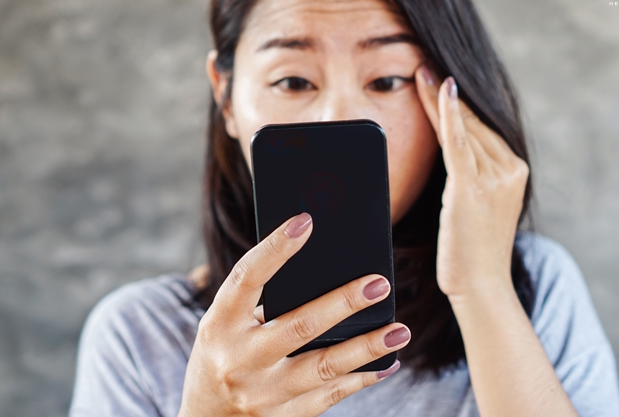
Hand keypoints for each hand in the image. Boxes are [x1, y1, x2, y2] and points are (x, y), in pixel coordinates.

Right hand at [178, 212, 409, 416]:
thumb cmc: (223, 356)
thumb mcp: (225, 325)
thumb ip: (263, 302)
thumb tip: (328, 271)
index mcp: (220, 324)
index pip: (246, 278)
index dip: (275, 249)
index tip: (306, 221)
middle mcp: (238, 360)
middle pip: (299, 326)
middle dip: (344, 303)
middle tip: (379, 284)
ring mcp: (261, 394)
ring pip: (323, 368)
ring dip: (366, 348)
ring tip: (399, 330)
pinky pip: (331, 396)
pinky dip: (362, 379)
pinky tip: (387, 363)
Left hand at [415, 66, 529, 298]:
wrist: (480, 287)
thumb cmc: (471, 251)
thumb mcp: (477, 205)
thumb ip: (471, 174)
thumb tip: (448, 148)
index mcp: (514, 171)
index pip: (481, 129)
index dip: (458, 104)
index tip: (440, 79)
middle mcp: (510, 170)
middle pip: (472, 123)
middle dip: (446, 94)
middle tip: (424, 66)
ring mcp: (496, 178)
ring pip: (462, 129)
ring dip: (439, 98)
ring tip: (420, 72)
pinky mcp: (473, 188)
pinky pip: (458, 143)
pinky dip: (448, 115)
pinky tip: (440, 91)